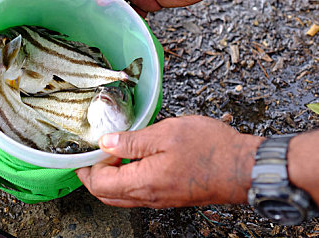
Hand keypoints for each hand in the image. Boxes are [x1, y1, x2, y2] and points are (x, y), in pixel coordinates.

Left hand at [75, 116, 262, 207]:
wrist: (245, 167)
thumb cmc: (211, 149)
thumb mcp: (165, 134)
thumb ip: (132, 140)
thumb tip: (106, 143)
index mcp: (143, 182)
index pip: (99, 183)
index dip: (87, 166)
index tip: (87, 149)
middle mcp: (149, 197)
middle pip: (107, 194)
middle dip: (94, 175)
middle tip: (94, 153)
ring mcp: (160, 199)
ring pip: (122, 196)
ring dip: (111, 177)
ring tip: (114, 151)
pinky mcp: (170, 196)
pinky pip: (139, 193)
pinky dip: (128, 178)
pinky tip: (135, 157)